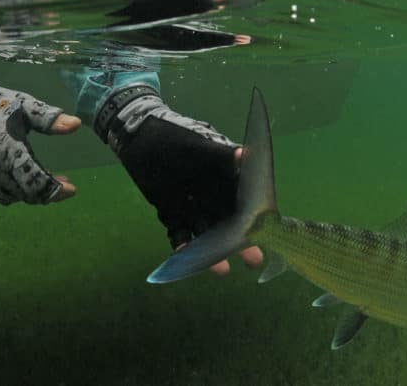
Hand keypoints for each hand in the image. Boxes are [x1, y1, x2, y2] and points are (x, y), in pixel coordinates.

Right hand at [0, 75, 80, 204]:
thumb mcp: (23, 104)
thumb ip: (48, 118)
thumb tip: (76, 125)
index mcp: (9, 150)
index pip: (37, 182)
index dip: (56, 190)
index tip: (72, 188)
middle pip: (28, 194)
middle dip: (48, 191)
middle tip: (62, 181)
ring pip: (15, 197)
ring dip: (30, 190)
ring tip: (40, 175)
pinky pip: (0, 195)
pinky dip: (13, 190)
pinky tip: (18, 175)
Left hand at [95, 86, 262, 274]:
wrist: (139, 137)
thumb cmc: (174, 136)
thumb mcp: (197, 144)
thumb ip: (220, 154)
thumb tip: (246, 154)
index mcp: (224, 177)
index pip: (245, 200)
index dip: (256, 217)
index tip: (267, 233)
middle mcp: (211, 195)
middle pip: (229, 222)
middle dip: (240, 241)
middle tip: (253, 260)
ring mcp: (192, 206)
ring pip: (206, 232)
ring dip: (213, 251)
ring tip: (221, 270)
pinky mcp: (171, 213)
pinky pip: (178, 233)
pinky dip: (181, 245)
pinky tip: (184, 257)